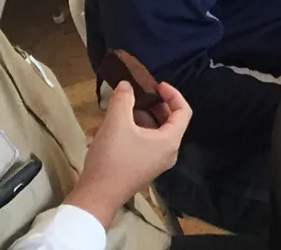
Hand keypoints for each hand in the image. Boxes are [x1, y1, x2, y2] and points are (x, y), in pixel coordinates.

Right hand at [65, 82, 190, 229]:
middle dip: (154, 104)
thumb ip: (123, 99)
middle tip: (139, 93)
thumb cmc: (112, 158)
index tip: (157, 85)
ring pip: (155, 131)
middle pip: (169, 121)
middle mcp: (168, 152)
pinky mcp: (143, 167)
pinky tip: (116, 125)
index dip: (173, 94)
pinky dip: (136, 130)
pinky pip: (146, 142)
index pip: (183, 112)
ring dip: (141, 116)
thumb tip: (126, 85)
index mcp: (170, 141)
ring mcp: (156, 162)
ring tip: (123, 107)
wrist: (96, 196)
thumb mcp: (116, 123)